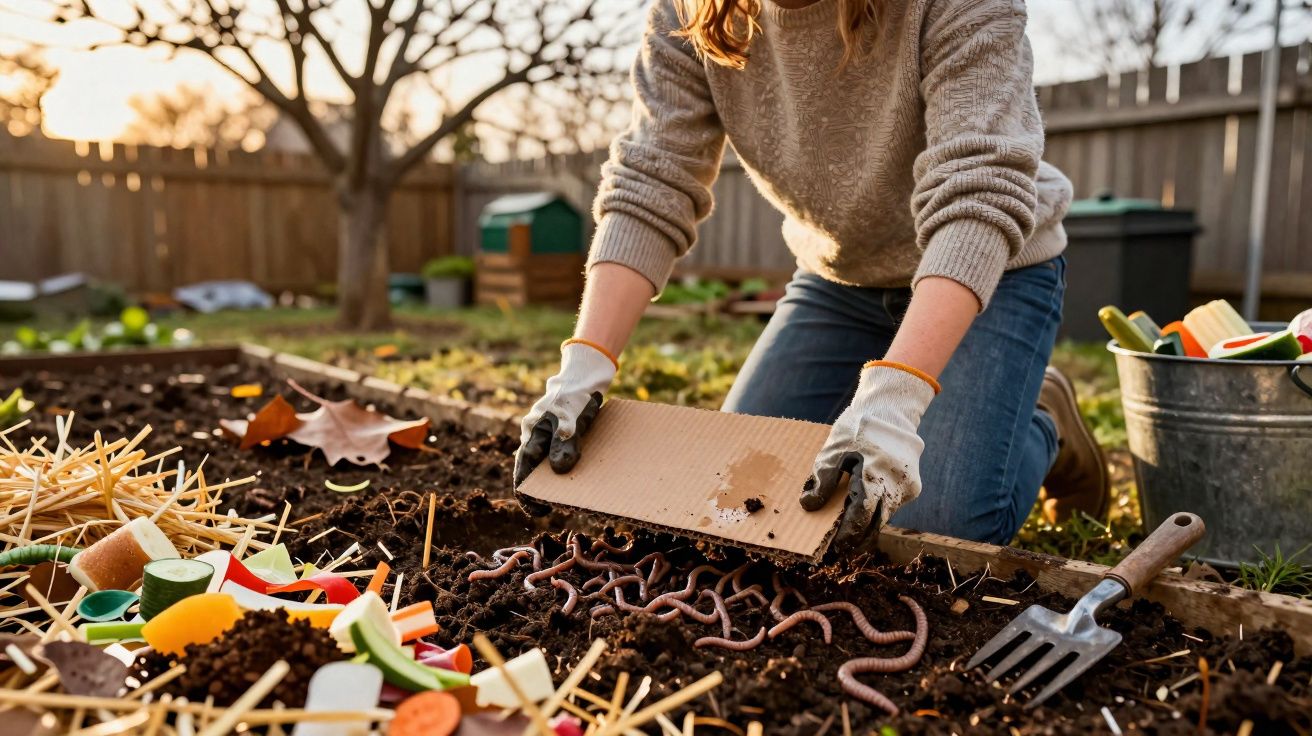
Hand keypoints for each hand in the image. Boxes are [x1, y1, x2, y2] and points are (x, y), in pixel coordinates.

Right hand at [513, 340, 617, 514]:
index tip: (536, 510)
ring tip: (566, 496)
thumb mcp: (572, 420)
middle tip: (553, 507)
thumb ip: (565, 443)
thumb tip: (559, 470)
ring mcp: (545, 433)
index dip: (526, 493)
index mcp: (532, 433)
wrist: (584, 374)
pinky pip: (556, 454)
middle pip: (532, 469)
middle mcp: (534, 435)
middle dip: (540, 489)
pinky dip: (563, 466)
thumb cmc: (575, 396)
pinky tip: (575, 475)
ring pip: (544, 462)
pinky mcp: (558, 432)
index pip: (523, 470)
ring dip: (552, 479)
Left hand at [799, 362, 938, 555]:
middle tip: (838, 551)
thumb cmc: (858, 428)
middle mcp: (896, 487)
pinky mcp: (912, 487)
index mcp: (875, 477)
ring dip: (867, 527)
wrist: (892, 410)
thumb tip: (809, 506)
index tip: (834, 549)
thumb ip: (822, 478)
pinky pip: (892, 506)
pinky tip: (861, 515)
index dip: (847, 536)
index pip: (860, 518)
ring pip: (885, 517)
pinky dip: (877, 512)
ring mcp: (907, 488)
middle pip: (875, 525)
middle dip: (857, 539)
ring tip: (847, 537)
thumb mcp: (834, 449)